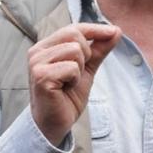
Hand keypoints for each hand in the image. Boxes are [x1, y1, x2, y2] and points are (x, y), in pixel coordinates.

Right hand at [28, 23, 120, 144]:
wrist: (55, 124)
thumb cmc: (67, 97)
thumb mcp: (86, 69)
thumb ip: (98, 50)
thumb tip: (115, 31)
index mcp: (46, 46)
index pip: (73, 28)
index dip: (95, 29)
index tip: (114, 31)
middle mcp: (37, 51)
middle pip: (75, 35)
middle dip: (86, 55)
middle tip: (77, 74)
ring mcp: (37, 63)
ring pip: (75, 51)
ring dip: (79, 70)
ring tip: (69, 83)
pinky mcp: (41, 76)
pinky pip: (71, 67)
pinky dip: (75, 80)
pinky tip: (64, 89)